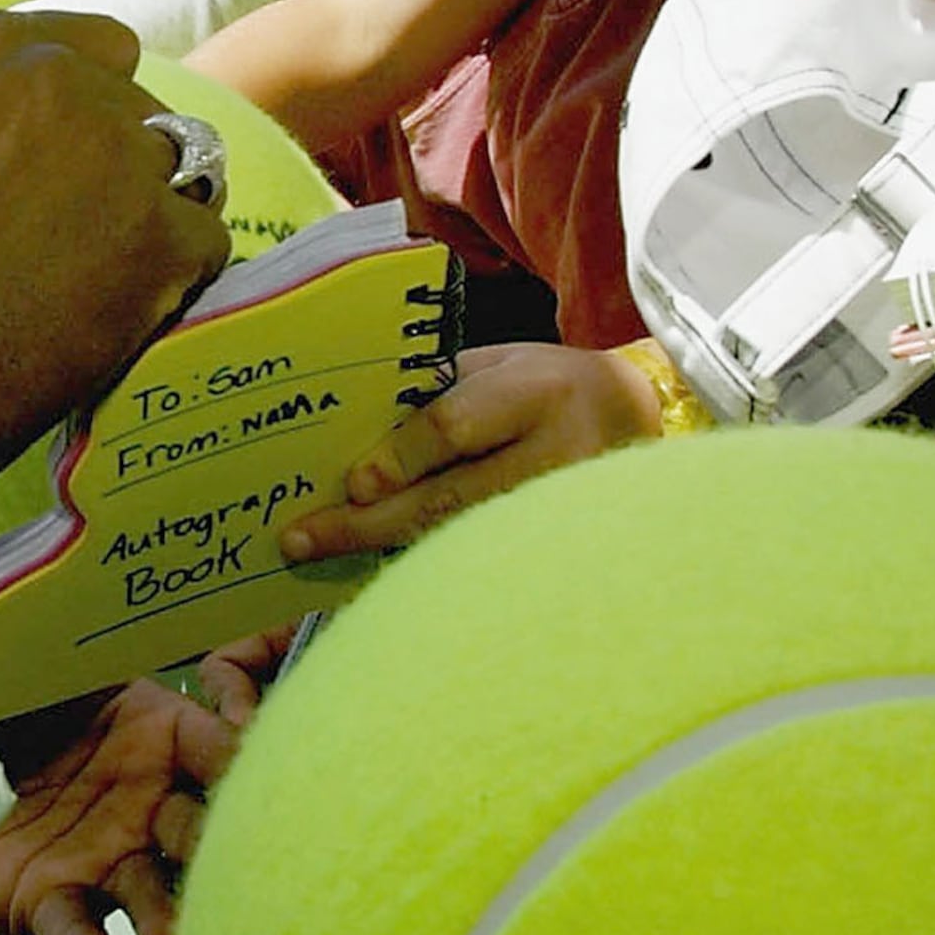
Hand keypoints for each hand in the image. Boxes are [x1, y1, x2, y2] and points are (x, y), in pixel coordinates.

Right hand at [0, 13, 231, 630]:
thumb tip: (36, 90)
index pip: (105, 48)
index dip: (98, 105)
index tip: (76, 154)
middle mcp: (64, 83)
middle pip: (144, 114)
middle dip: (123, 168)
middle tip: (72, 238)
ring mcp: (122, 155)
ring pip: (185, 172)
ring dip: (155, 218)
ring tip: (92, 277)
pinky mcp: (167, 233)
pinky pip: (205, 241)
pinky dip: (174, 279)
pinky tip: (112, 310)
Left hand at [0, 658, 261, 934]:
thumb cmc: (22, 691)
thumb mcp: (65, 658)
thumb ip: (109, 657)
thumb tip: (169, 640)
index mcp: (165, 735)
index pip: (220, 751)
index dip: (245, 765)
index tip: (267, 781)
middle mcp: (149, 805)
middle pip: (199, 834)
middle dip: (221, 859)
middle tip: (245, 880)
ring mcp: (104, 858)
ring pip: (147, 893)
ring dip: (163, 920)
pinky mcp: (49, 899)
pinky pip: (73, 925)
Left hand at [279, 342, 665, 563]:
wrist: (633, 423)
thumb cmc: (546, 387)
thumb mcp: (500, 366)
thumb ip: (438, 397)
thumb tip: (358, 447)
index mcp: (538, 393)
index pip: (455, 429)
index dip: (399, 458)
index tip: (352, 483)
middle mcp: (555, 457)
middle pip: (448, 499)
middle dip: (367, 524)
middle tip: (301, 540)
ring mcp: (561, 511)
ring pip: (458, 540)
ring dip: (383, 552)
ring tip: (321, 557)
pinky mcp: (556, 548)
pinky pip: (477, 560)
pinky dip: (420, 564)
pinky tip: (371, 568)